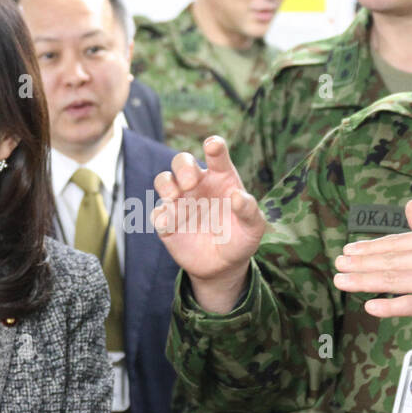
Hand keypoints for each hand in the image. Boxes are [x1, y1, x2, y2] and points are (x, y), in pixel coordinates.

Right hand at [152, 137, 265, 312]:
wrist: (224, 266)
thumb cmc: (241, 238)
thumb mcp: (254, 227)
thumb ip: (249, 210)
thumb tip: (237, 196)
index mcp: (221, 178)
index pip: (216, 155)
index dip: (214, 146)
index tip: (212, 146)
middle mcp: (197, 185)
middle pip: (182, 161)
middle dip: (183, 167)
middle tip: (190, 183)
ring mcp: (180, 202)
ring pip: (164, 180)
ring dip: (166, 185)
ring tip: (174, 197)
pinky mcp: (167, 222)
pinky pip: (157, 213)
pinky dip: (162, 216)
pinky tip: (172, 225)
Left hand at [334, 198, 411, 340]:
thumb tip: (410, 204)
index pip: (396, 242)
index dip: (369, 248)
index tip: (348, 251)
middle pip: (390, 260)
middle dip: (359, 263)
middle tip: (337, 265)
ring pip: (394, 280)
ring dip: (363, 282)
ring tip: (342, 282)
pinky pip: (409, 303)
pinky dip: (388, 305)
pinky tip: (370, 307)